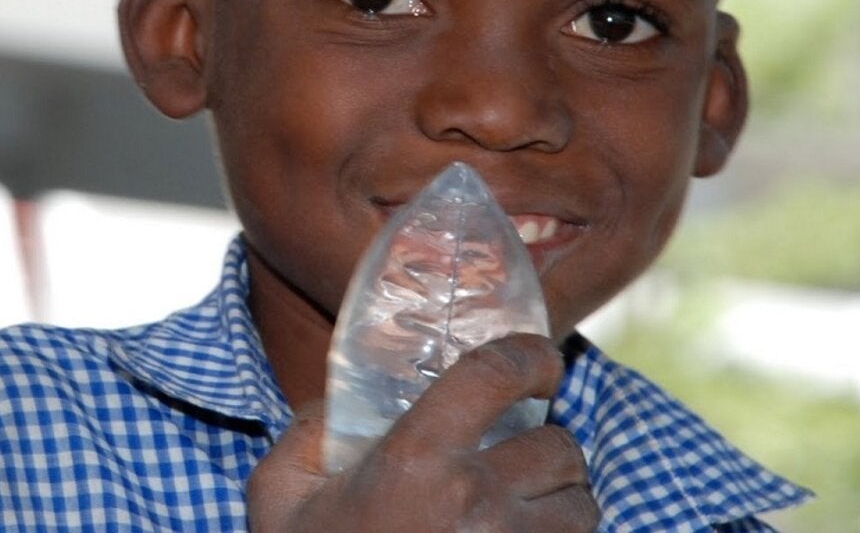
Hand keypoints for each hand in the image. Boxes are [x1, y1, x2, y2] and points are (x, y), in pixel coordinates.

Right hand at [247, 334, 598, 531]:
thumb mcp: (279, 492)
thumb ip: (309, 432)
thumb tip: (344, 404)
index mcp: (414, 459)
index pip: (493, 374)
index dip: (529, 354)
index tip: (538, 358)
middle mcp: (473, 501)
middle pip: (558, 445)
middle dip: (543, 444)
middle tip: (517, 453)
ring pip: (580, 504)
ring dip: (560, 498)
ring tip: (526, 505)